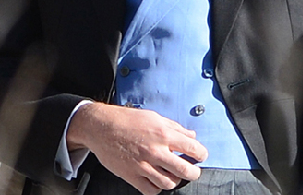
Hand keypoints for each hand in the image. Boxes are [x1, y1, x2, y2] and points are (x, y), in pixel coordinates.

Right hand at [67, 103, 207, 194]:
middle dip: (194, 172)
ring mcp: (144, 165)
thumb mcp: (152, 116)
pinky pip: (151, 190)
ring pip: (169, 183)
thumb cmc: (125, 119)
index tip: (200, 155)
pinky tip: (157, 180)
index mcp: (162, 133)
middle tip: (193, 170)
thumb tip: (191, 135)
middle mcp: (155, 150)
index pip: (193, 148)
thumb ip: (174, 127)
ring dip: (175, 180)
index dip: (201, 154)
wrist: (100, 126)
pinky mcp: (132, 176)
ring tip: (173, 174)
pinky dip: (157, 188)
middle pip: (185, 171)